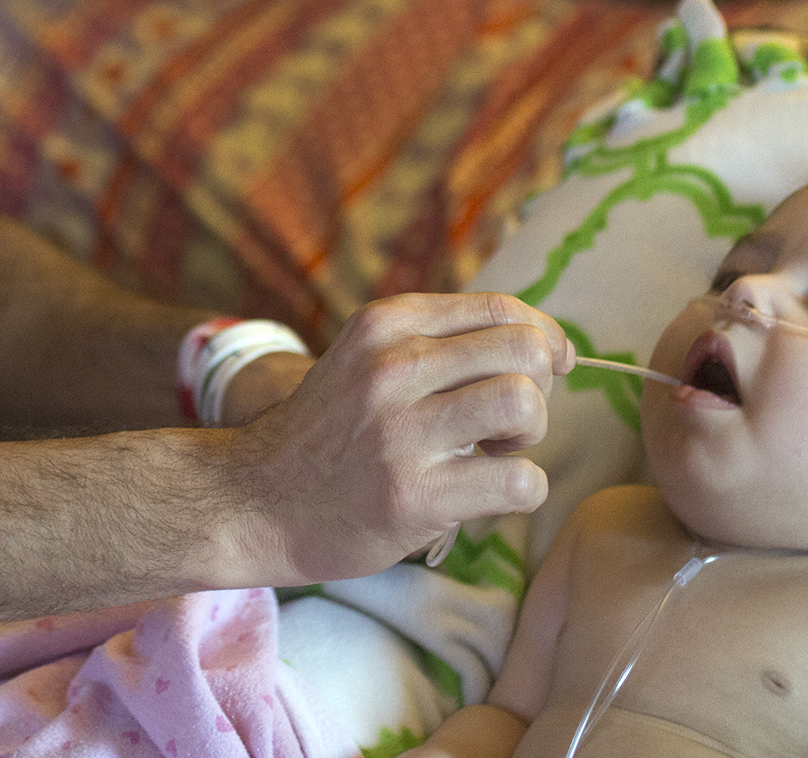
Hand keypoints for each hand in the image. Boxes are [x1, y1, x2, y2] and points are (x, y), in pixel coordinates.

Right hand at [231, 292, 571, 585]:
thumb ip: (437, 341)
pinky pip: (519, 482)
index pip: (503, 308)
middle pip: (525, 350)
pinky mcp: (414, 495)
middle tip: (507, 423)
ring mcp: (402, 431)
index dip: (546, 337)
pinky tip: (488, 493)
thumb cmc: (331, 433)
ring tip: (496, 453)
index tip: (551, 367)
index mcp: (387, 324)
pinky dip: (523, 491)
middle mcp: (394, 366)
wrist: (256, 500)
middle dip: (539, 388)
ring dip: (530, 436)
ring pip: (524, 404)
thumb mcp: (367, 358)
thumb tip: (544, 344)